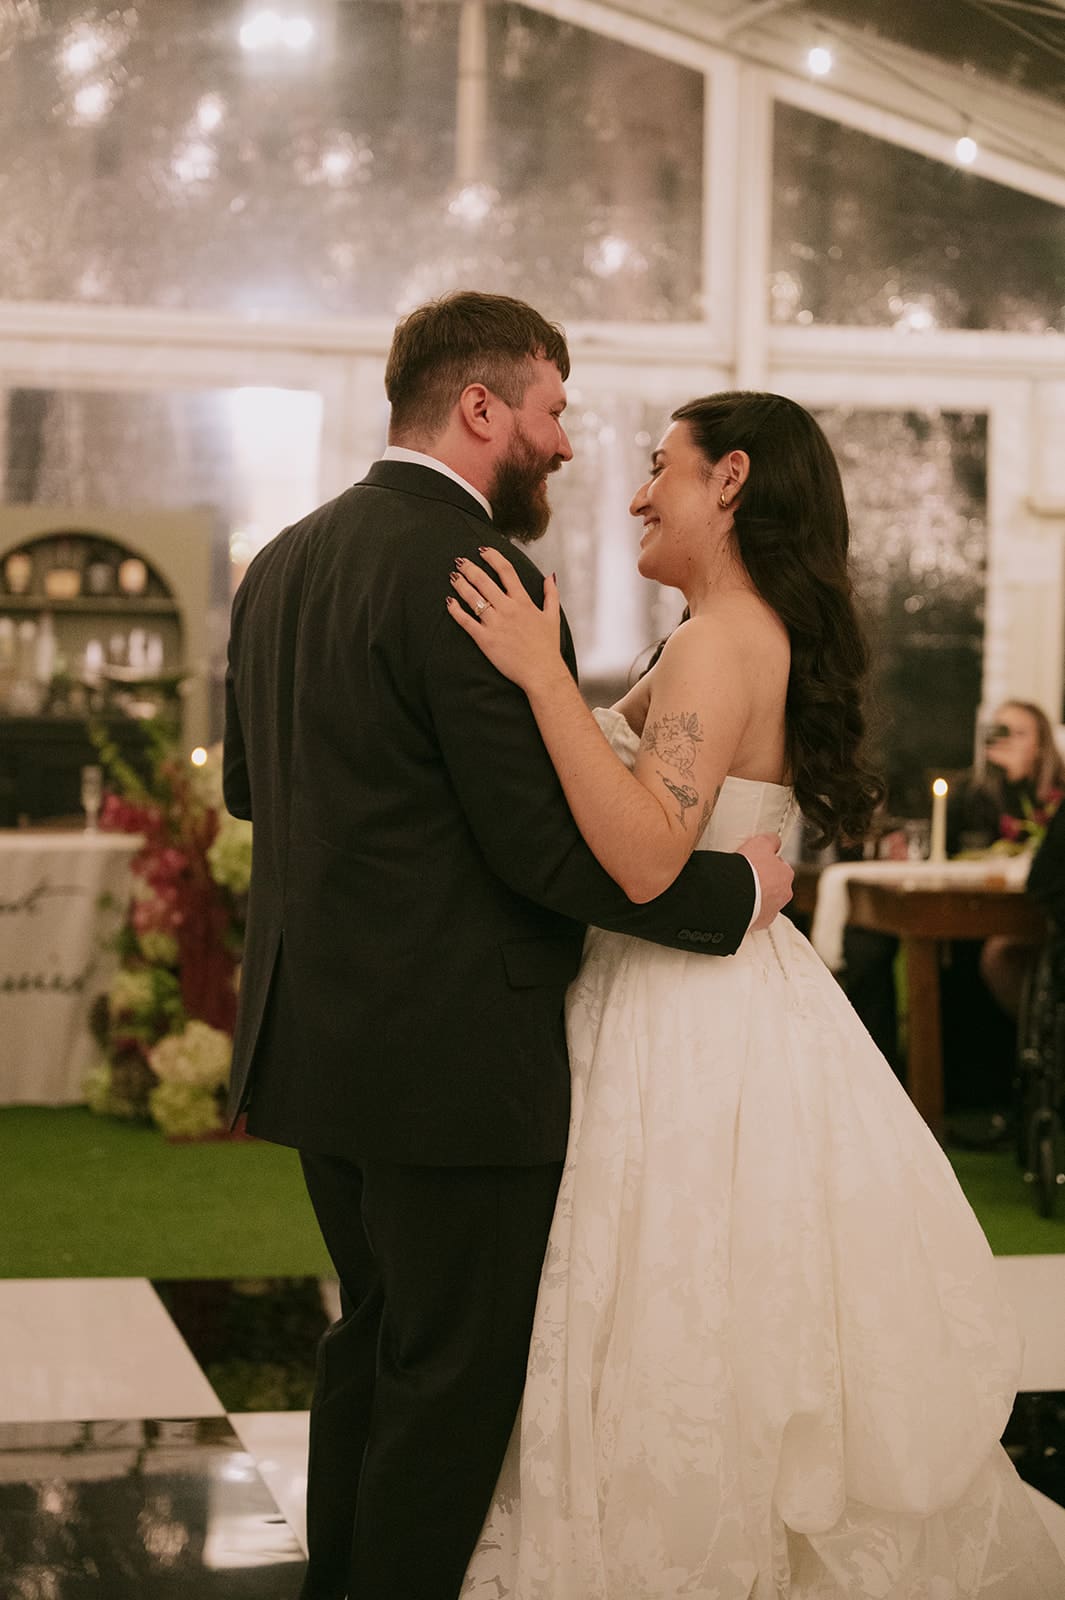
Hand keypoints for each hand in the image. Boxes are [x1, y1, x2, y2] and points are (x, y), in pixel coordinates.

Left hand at [447, 548, 568, 693]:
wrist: (542, 672)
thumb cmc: (548, 648)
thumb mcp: (553, 617)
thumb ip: (551, 594)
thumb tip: (550, 576)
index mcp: (523, 602)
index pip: (506, 571)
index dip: (493, 557)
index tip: (483, 550)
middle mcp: (507, 609)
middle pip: (484, 581)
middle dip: (470, 568)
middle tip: (460, 561)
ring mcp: (495, 624)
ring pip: (473, 598)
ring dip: (461, 585)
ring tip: (453, 577)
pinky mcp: (485, 639)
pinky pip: (466, 621)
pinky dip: (455, 610)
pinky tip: (449, 602)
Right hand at [737, 832, 792, 929]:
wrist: (734, 896)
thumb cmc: (748, 870)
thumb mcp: (760, 843)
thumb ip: (771, 840)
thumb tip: (775, 840)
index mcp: (786, 874)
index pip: (781, 867)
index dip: (767, 863)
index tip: (757, 862)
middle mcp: (783, 894)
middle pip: (774, 886)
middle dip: (763, 882)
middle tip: (747, 876)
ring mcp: (772, 910)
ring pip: (765, 901)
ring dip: (756, 896)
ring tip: (740, 890)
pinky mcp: (759, 923)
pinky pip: (755, 914)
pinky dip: (749, 910)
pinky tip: (738, 903)